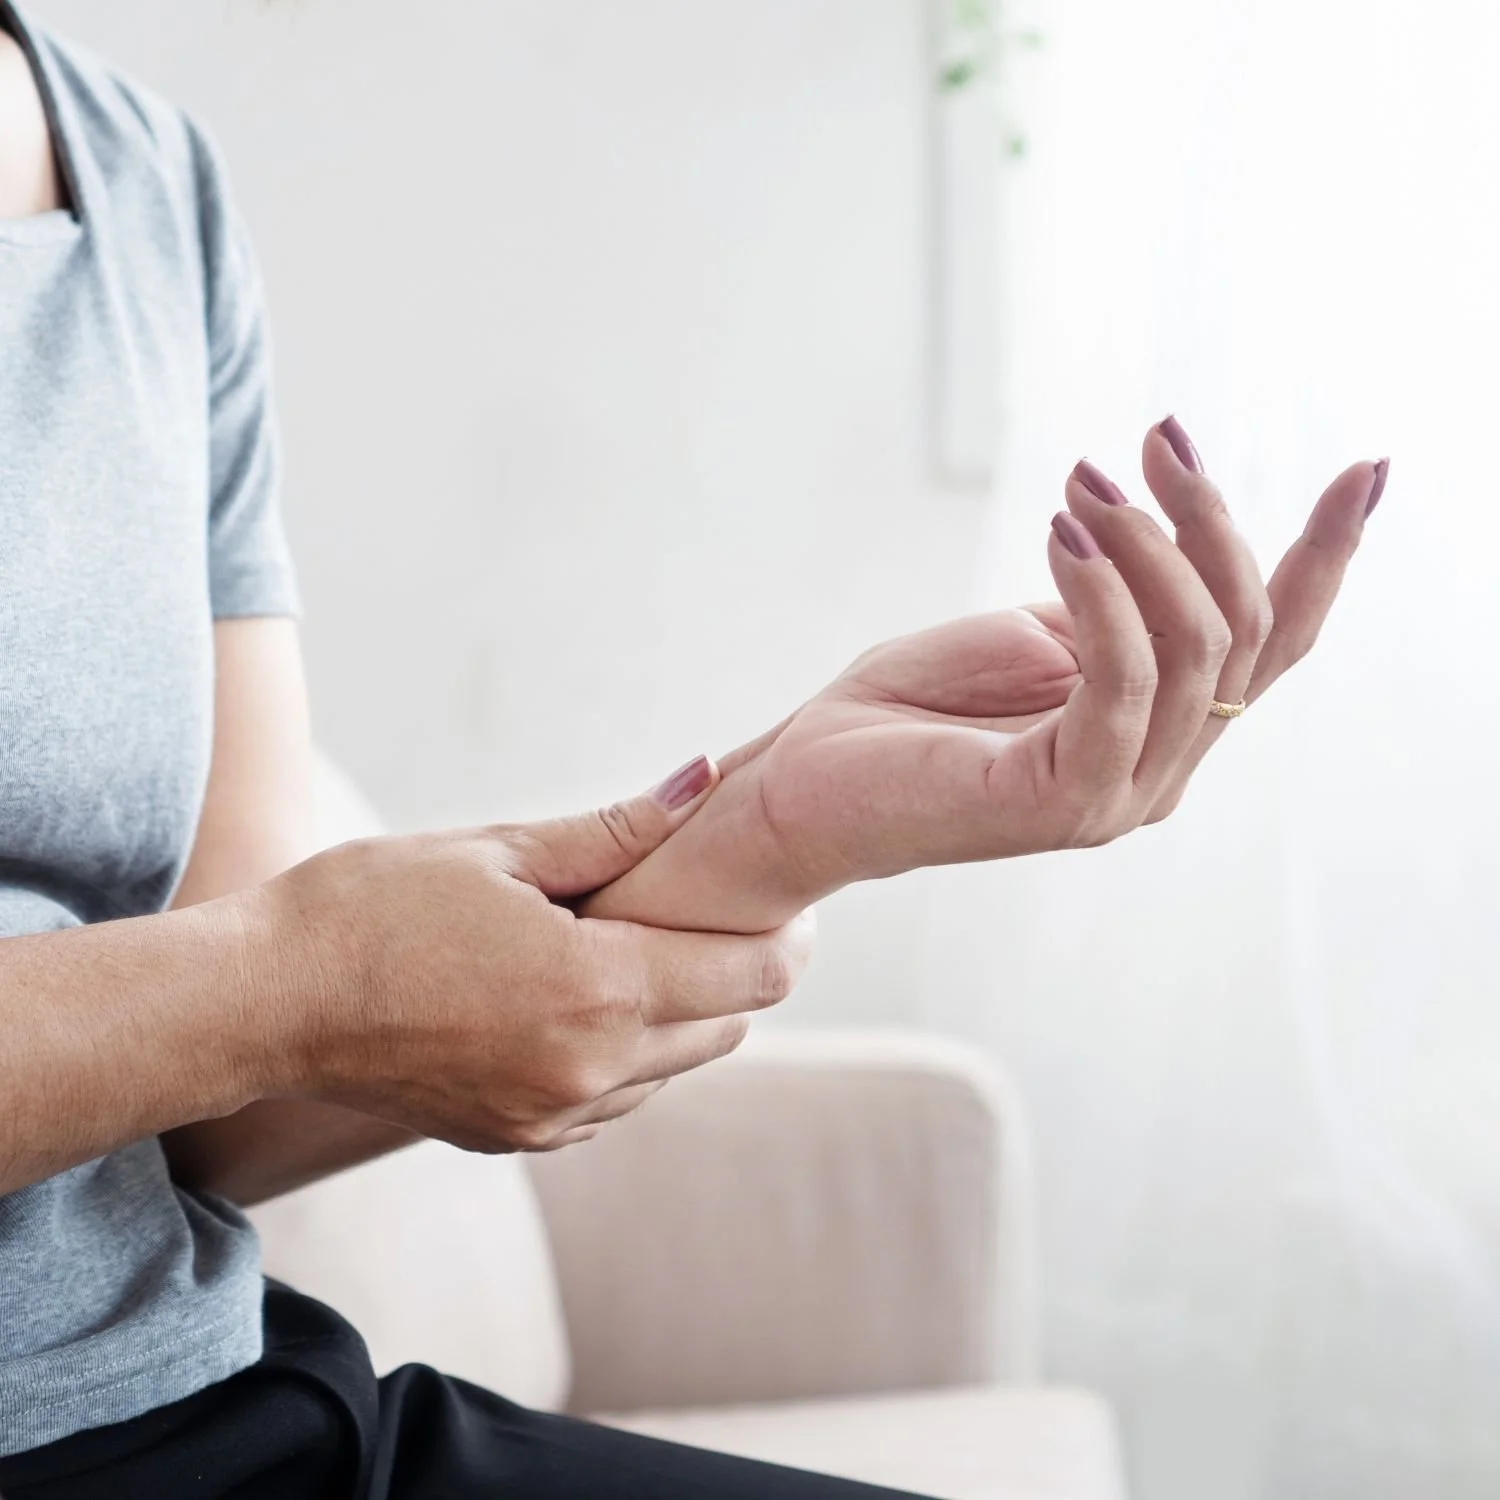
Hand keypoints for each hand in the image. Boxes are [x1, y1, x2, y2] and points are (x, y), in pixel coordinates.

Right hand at [253, 757, 813, 1152]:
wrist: (270, 1001)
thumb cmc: (376, 907)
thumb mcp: (501, 851)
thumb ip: (618, 829)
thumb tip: (704, 779)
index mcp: (595, 991)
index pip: (749, 978)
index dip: (783, 937)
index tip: (785, 902)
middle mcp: (590, 1071)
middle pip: (725, 1027)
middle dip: (734, 970)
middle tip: (711, 910)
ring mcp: (554, 1116)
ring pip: (673, 1067)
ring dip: (679, 1012)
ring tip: (637, 947)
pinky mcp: (520, 1137)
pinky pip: (616, 1098)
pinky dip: (625, 1051)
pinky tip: (580, 997)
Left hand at [586, 418, 1384, 932]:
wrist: (807, 782)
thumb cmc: (908, 709)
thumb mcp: (1031, 633)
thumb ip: (1112, 610)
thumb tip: (1166, 548)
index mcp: (1158, 729)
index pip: (1271, 645)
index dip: (1324, 556)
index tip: (1367, 466)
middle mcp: (1157, 772)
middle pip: (1246, 634)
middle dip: (1208, 520)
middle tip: (1150, 442)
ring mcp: (1114, 797)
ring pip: (1197, 654)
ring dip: (1149, 548)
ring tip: (1085, 484)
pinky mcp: (1057, 802)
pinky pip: (1120, 687)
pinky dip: (1104, 597)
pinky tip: (1067, 535)